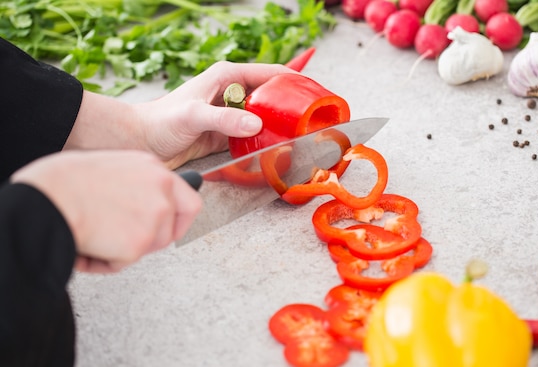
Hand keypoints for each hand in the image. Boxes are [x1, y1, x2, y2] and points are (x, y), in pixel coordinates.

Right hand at [11, 150, 201, 272]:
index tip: (169, 228)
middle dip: (149, 241)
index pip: (189, 200)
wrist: (47, 197)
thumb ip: (136, 185)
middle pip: (172, 231)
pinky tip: (87, 243)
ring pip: (148, 248)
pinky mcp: (140, 242)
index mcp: (154, 169)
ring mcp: (154, 216)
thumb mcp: (112, 168)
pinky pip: (124, 263)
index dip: (179, 220)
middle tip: (121, 239)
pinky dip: (103, 262)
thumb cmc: (64, 181)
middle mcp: (161, 190)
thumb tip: (141, 202)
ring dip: (122, 250)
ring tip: (94, 233)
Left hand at [65, 62, 294, 168]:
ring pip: (265, 116)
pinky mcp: (228, 132)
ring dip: (280, 126)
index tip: (315, 94)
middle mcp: (232, 92)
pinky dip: (266, 141)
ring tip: (300, 137)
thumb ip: (224, 119)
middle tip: (312, 120)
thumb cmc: (160, 121)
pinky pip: (254, 134)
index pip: (271, 74)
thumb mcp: (193, 116)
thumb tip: (256, 123)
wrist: (140, 141)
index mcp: (228, 77)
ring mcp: (231, 113)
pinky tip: (276, 149)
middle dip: (291, 106)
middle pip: (272, 95)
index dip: (295, 81)